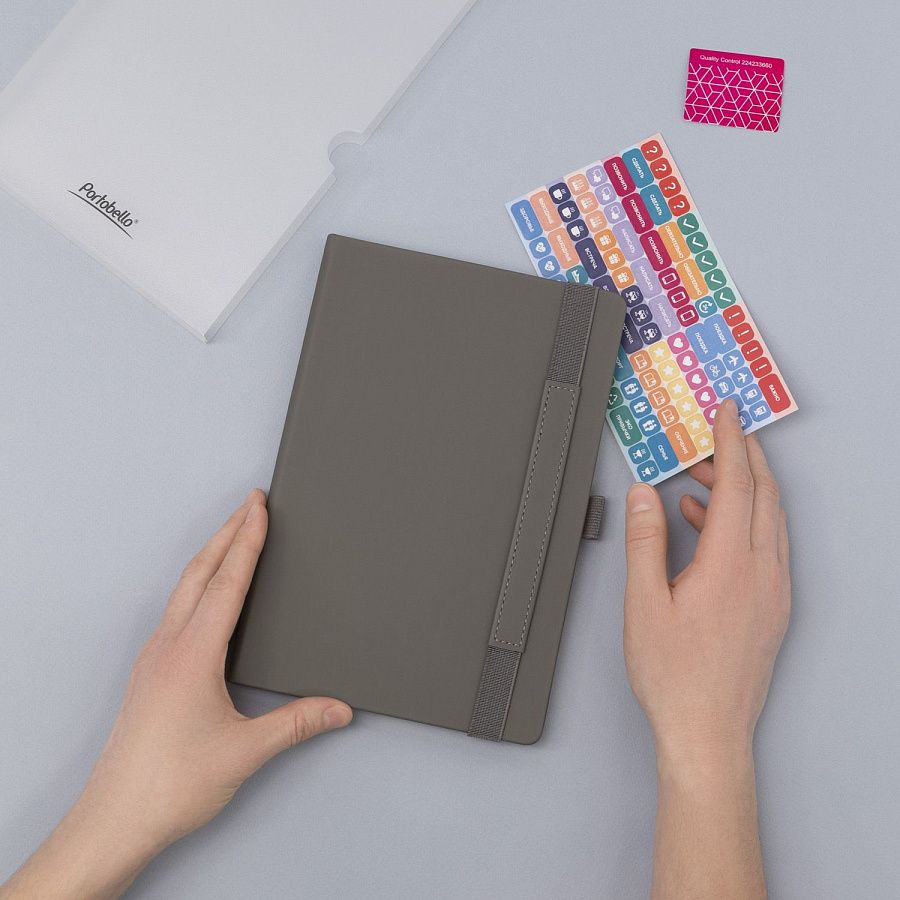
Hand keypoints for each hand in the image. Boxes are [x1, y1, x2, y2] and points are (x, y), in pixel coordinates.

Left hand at [2, 491, 351, 899]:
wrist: (115, 818)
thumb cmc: (169, 784)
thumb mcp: (247, 750)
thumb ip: (297, 723)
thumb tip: (338, 707)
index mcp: (193, 653)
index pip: (228, 582)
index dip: (248, 540)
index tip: (259, 508)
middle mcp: (169, 646)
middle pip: (200, 571)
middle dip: (227, 532)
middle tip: (249, 504)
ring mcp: (155, 658)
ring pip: (184, 589)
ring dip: (211, 555)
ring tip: (232, 536)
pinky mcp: (151, 673)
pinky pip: (176, 610)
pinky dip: (198, 585)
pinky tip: (208, 595)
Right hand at [624, 399, 789, 762]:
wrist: (708, 732)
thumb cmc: (675, 676)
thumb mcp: (644, 602)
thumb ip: (644, 541)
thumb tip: (643, 497)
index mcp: (730, 565)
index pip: (737, 484)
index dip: (730, 441)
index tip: (726, 413)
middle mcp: (762, 572)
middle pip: (762, 494)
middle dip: (741, 456)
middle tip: (715, 436)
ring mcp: (773, 590)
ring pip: (768, 518)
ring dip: (742, 489)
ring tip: (702, 478)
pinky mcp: (772, 607)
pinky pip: (766, 545)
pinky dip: (742, 521)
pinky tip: (706, 526)